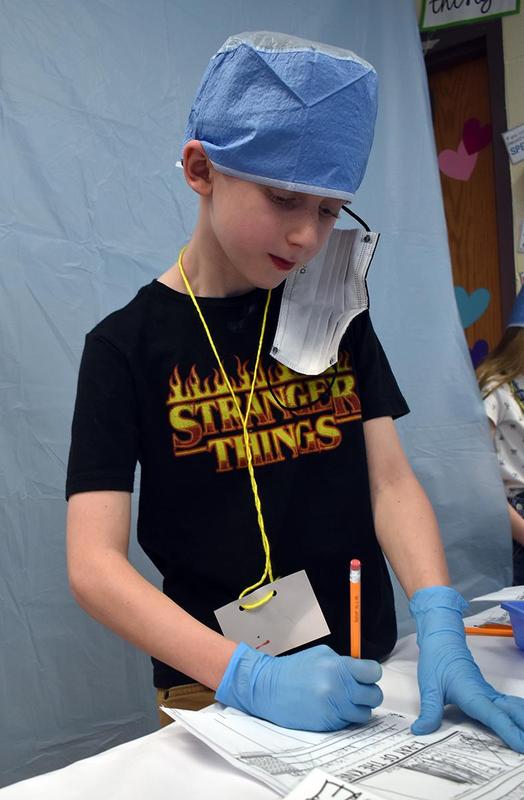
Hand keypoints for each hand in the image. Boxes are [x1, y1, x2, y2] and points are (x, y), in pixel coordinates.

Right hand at [215, 642, 382, 731]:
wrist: (268, 688)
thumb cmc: (293, 670)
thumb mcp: (321, 655)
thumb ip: (344, 662)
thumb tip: (362, 669)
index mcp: (338, 668)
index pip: (374, 672)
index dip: (371, 673)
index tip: (366, 674)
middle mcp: (339, 689)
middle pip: (374, 695)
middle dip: (368, 691)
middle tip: (356, 689)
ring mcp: (335, 709)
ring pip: (364, 713)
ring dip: (358, 707)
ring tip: (343, 700)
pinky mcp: (328, 724)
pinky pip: (348, 722)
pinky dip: (344, 716)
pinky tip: (331, 708)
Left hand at [409, 586, 523, 751]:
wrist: (442, 638)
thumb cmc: (437, 659)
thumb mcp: (429, 686)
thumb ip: (429, 711)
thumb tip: (420, 731)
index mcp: (473, 695)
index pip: (496, 717)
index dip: (511, 732)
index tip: (523, 746)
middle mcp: (486, 695)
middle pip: (514, 713)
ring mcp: (489, 694)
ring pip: (514, 708)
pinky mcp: (488, 693)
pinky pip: (508, 707)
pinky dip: (519, 716)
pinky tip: (521, 725)